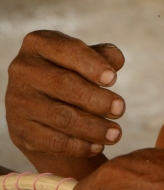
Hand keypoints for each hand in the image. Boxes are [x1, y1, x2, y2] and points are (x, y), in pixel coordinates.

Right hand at [6, 30, 125, 168]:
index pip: (66, 50)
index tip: (113, 79)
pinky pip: (53, 141)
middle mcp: (22, 69)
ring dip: (93, 127)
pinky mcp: (20, 129)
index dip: (91, 64)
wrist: (43, 108)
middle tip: (121, 109)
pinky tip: (97, 146)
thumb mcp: (85, 59)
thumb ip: (102, 55)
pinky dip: (79, 146)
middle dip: (97, 100)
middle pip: (64, 85)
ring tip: (116, 134)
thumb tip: (116, 59)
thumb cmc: (71, 73)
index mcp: (38, 43)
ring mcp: (17, 101)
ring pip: (61, 117)